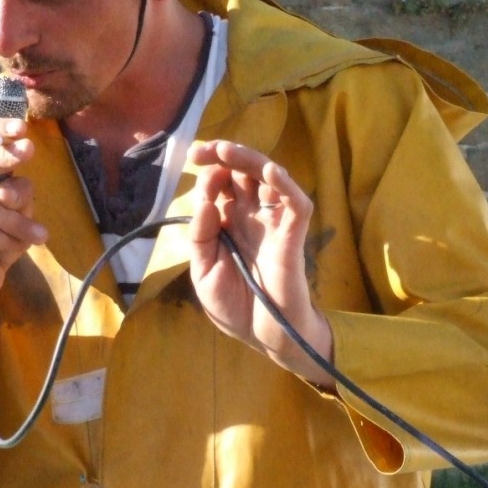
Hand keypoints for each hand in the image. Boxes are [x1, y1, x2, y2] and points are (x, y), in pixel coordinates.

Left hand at [188, 140, 333, 387]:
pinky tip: (269, 171)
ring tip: (227, 150)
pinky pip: (295, 205)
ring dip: (249, 160)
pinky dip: (285, 185)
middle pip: (242, 173)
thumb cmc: (235, 305)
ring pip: (269, 179)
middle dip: (224, 156)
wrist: (262, 337)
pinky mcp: (292, 236)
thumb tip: (206, 201)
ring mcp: (272, 224)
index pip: (221, 185)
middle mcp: (251, 216)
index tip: (192, 166)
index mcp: (229, 222)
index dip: (207, 173)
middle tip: (203, 149)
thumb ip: (201, 236)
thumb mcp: (203, 271)